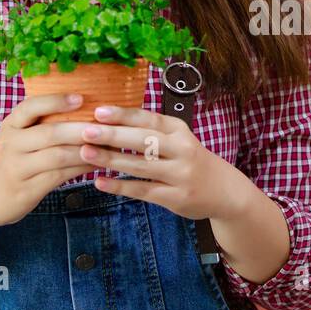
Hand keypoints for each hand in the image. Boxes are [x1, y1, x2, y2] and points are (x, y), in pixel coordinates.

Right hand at [0, 93, 97, 226]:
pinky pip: (60, 176)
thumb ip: (40, 124)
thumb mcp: (16, 138)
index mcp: (10, 125)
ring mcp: (18, 168)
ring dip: (87, 150)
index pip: (31, 107)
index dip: (56, 101)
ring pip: (58, 156)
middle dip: (82, 128)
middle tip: (108, 125)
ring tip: (110, 145)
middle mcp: (11, 144)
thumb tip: (83, 105)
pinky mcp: (27, 189)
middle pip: (50, 132)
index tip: (81, 97)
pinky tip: (98, 163)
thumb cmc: (10, 162)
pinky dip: (82, 168)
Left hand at [81, 104, 247, 220]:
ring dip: (111, 159)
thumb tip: (109, 122)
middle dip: (113, 135)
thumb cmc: (193, 161)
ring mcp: (180, 175)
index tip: (99, 112)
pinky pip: (143, 190)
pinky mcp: (175, 197)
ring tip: (85, 154)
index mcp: (180, 130)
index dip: (123, 115)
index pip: (149, 119)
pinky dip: (120, 186)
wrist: (225, 191)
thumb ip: (151, 132)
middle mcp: (182, 150)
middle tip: (85, 131)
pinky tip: (100, 182)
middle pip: (144, 140)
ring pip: (141, 166)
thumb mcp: (179, 139)